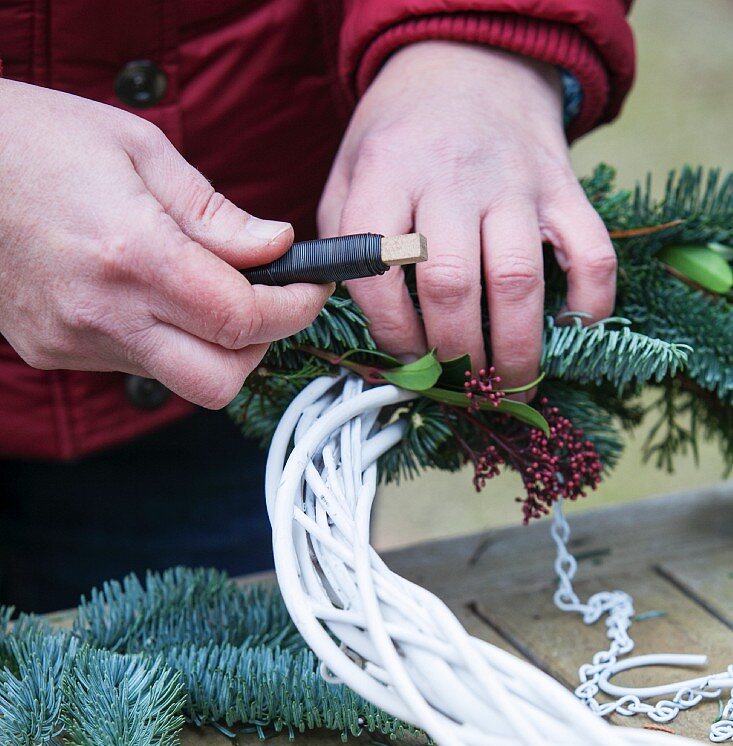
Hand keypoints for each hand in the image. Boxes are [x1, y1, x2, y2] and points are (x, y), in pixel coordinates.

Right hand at [0, 81, 331, 407]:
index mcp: (133, 254)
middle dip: (257, 349)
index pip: (242, 318)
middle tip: (261, 304)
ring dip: (207, 348)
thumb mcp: (139, 150)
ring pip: (177, 380)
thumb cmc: (36, 141)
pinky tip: (140, 295)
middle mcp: (104, 312)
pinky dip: (157, 340)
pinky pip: (132, 365)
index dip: (292, 310)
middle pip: (218, 381)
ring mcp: (75, 341)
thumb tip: (275, 248)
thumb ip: (215, 214)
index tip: (308, 290)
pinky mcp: (53, 352)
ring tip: (196, 292)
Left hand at [319, 43, 616, 393]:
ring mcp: (514, 181)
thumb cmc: (401, 136)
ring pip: (517, 278)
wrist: (468, 61)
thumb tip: (356, 326)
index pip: (380, 269)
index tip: (405, 361)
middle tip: (458, 383)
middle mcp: (450, 176)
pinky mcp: (563, 187)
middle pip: (451, 284)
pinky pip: (591, 252)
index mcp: (386, 172)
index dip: (391, 331)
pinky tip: (568, 331)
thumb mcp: (348, 172)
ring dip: (514, 346)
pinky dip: (589, 303)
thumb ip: (343, 241)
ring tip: (507, 381)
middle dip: (454, 352)